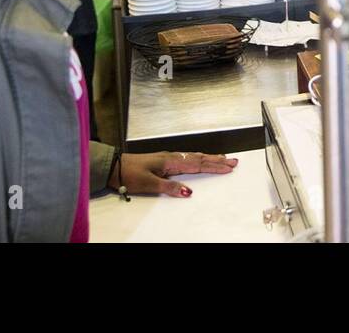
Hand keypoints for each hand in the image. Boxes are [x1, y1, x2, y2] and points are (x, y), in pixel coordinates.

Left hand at [113, 151, 237, 196]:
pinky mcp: (164, 160)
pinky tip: (200, 160)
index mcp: (171, 161)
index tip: (229, 167)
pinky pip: (187, 158)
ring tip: (223, 159)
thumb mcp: (149, 184)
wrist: (114, 166)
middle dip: (217, 160)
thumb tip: (189, 192)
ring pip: (194, 157)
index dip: (214, 166)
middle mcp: (172, 157)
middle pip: (199, 158)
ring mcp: (168, 158)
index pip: (197, 164)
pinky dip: (198, 159)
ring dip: (210, 158)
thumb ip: (170, 188)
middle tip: (234, 161)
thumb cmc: (130, 174)